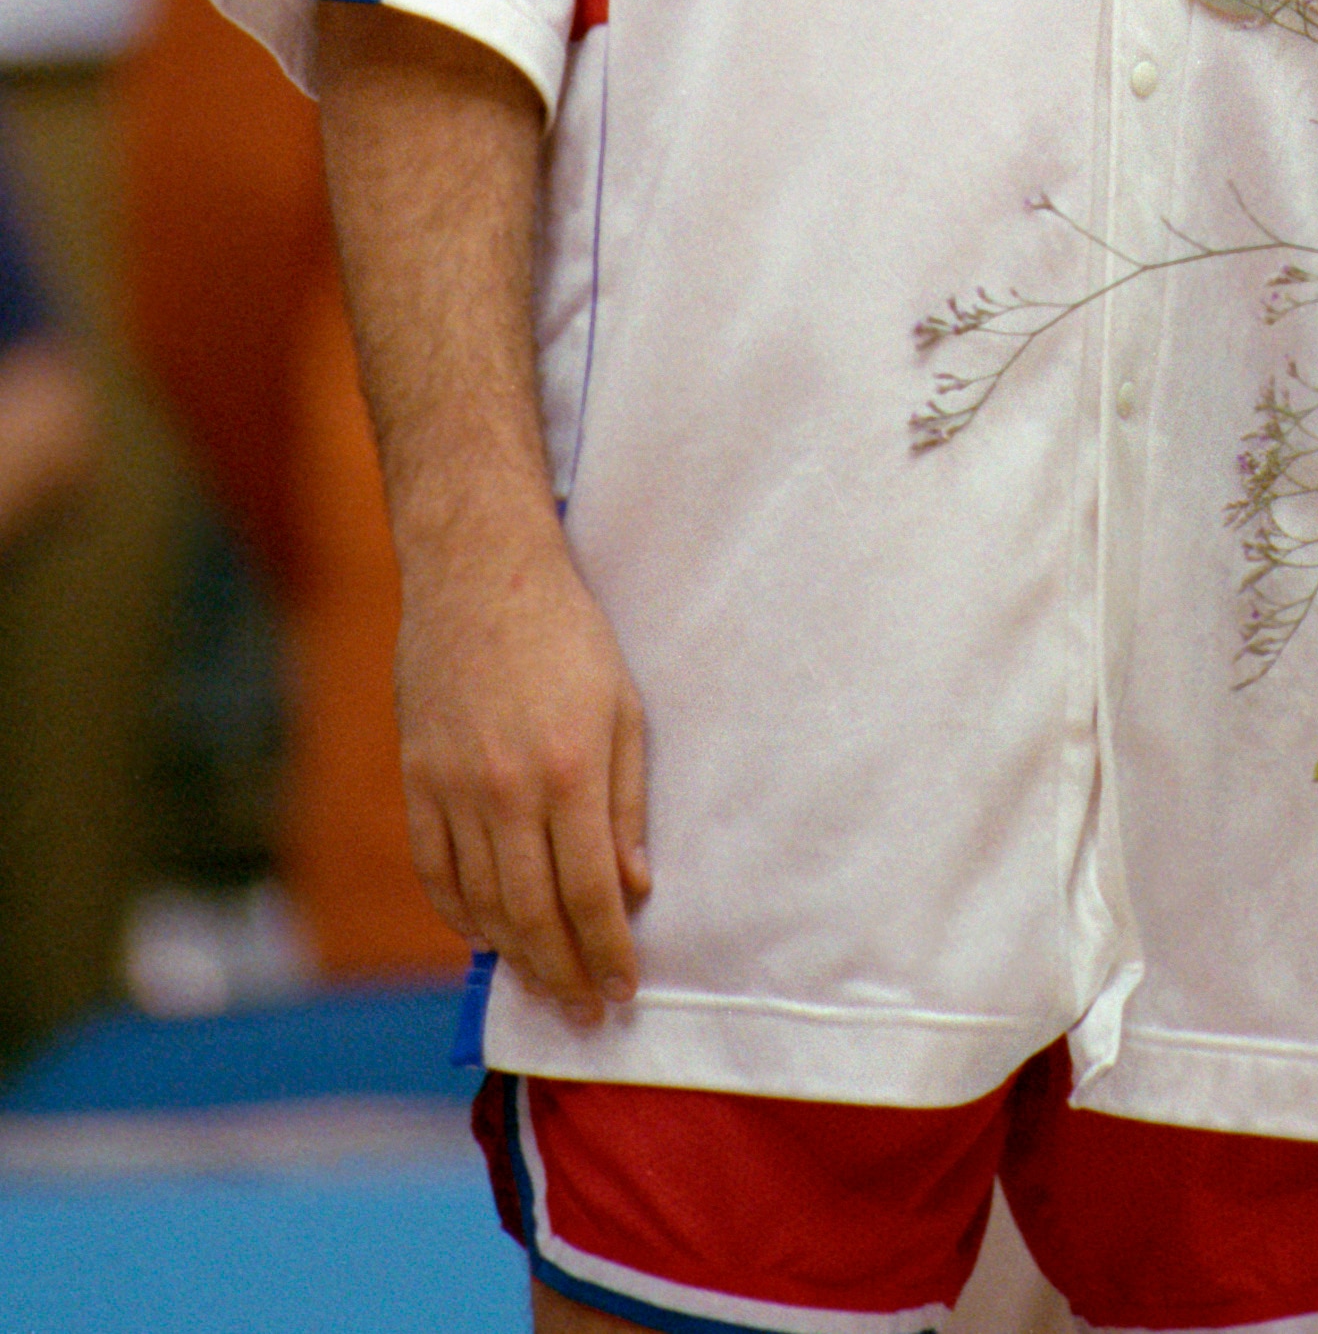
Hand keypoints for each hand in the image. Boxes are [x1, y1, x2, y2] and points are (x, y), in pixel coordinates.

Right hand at [396, 513, 650, 1027]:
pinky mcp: (416, 779)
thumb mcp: (625, 706)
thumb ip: (627, 803)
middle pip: (533, 915)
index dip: (608, 952)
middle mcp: (505, 790)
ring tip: (544, 987)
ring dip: (514, 958)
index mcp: (569, 769)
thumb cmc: (568, 633)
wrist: (479, 571)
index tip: (624, 990)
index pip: (590, 893)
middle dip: (564, 975)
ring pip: (480, 904)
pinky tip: (486, 937)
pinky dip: (460, 916)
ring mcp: (452, 788)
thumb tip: (633, 890)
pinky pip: (435, 871)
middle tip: (586, 1013)